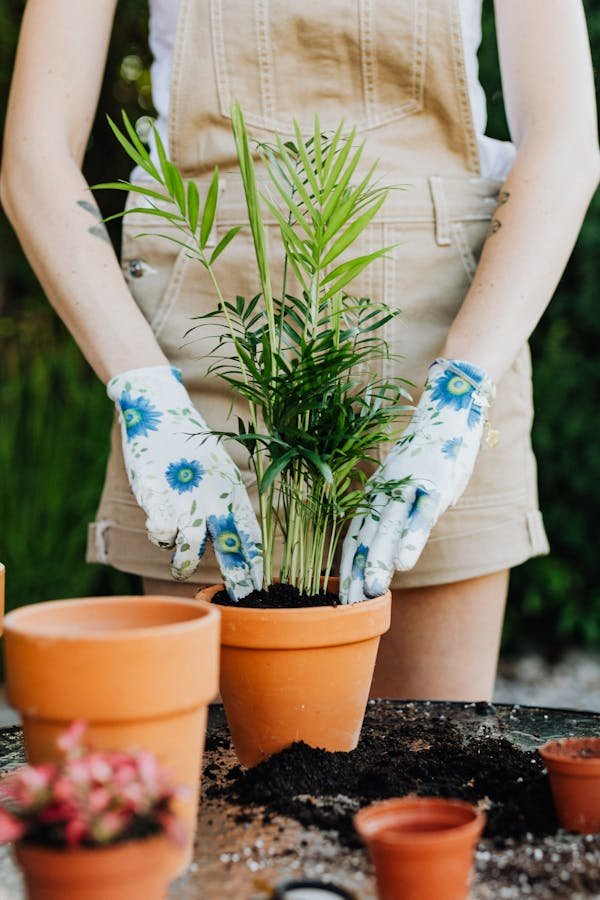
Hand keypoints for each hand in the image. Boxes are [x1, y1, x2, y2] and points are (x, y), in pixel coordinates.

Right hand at [107, 365, 262, 597]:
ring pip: (190, 549)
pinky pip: (162, 532)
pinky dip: (161, 536)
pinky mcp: (157, 497)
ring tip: (181, 566)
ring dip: (185, 564)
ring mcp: (185, 499)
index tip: (262, 589)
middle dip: (237, 577)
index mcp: (233, 492)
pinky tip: (161, 528)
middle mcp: (214, 499)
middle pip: (231, 547)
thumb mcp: (217, 474)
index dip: (256, 565)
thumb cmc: (189, 448)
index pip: (251, 536)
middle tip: (242, 598)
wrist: (159, 412)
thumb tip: (235, 540)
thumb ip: (223, 505)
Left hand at [339, 358, 495, 602]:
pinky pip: (420, 515)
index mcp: (377, 494)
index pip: (356, 537)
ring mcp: (410, 487)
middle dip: (358, 574)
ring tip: (370, 592)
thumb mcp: (406, 482)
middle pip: (366, 539)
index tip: (342, 599)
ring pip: (388, 530)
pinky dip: (410, 539)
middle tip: (348, 606)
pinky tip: (404, 563)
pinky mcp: (435, 484)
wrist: (450, 408)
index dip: (348, 569)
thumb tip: (389, 549)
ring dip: (379, 562)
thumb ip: (395, 511)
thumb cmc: (429, 452)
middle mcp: (386, 492)